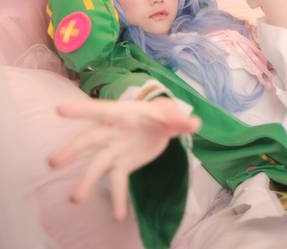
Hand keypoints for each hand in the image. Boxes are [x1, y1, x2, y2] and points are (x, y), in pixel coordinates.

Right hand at [48, 97, 200, 221]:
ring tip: (75, 199)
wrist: (164, 125)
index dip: (82, 110)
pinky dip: (119, 199)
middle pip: (90, 140)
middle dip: (72, 150)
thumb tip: (194, 124)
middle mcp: (112, 132)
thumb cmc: (161, 113)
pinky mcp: (123, 165)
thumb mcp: (171, 114)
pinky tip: (118, 216)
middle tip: (54, 162)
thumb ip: (181, 120)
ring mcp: (115, 150)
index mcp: (122, 114)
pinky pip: (118, 182)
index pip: (101, 110)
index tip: (60, 109)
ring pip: (97, 165)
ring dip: (86, 181)